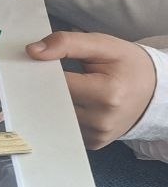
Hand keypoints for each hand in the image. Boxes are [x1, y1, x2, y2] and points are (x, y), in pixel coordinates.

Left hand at [27, 32, 156, 147]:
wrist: (154, 91)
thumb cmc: (127, 65)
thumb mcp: (102, 45)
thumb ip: (67, 43)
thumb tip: (32, 51)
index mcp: (107, 93)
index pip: (57, 84)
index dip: (42, 72)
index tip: (37, 65)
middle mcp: (102, 120)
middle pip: (53, 103)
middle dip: (43, 89)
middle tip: (43, 77)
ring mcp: (97, 135)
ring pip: (55, 118)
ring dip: (51, 104)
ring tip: (59, 90)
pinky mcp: (93, 143)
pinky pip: (65, 128)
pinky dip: (61, 116)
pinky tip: (68, 105)